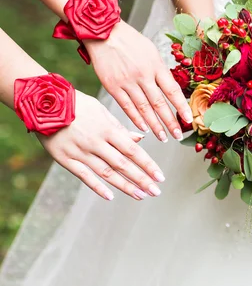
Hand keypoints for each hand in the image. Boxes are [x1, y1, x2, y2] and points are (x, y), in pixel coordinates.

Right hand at [38, 91, 165, 200]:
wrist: (43, 102)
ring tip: (141, 195)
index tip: (161, 176)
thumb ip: (120, 127)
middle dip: (142, 179)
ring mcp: (80, 152)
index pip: (133, 151)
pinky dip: (98, 187)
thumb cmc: (76, 104)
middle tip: (156, 191)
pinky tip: (111, 197)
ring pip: (107, 173)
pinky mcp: (65, 159)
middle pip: (123, 165)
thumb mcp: (101, 110)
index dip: (148, 165)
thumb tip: (140, 139)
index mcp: (108, 129)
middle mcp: (96, 142)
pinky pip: (84, 176)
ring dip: (125, 186)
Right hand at [84, 22, 192, 141]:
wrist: (103, 33)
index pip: (173, 91)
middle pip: (159, 103)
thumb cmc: (130, 41)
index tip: (190, 120)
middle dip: (170, 122)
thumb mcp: (152, 51)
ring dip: (154, 125)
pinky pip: (126, 106)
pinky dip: (136, 119)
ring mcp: (127, 82)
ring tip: (163, 137)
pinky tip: (144, 128)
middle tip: (178, 136)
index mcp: (156, 66)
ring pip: (144, 108)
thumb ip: (160, 70)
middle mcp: (143, 75)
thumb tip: (171, 89)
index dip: (181, 107)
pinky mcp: (112, 86)